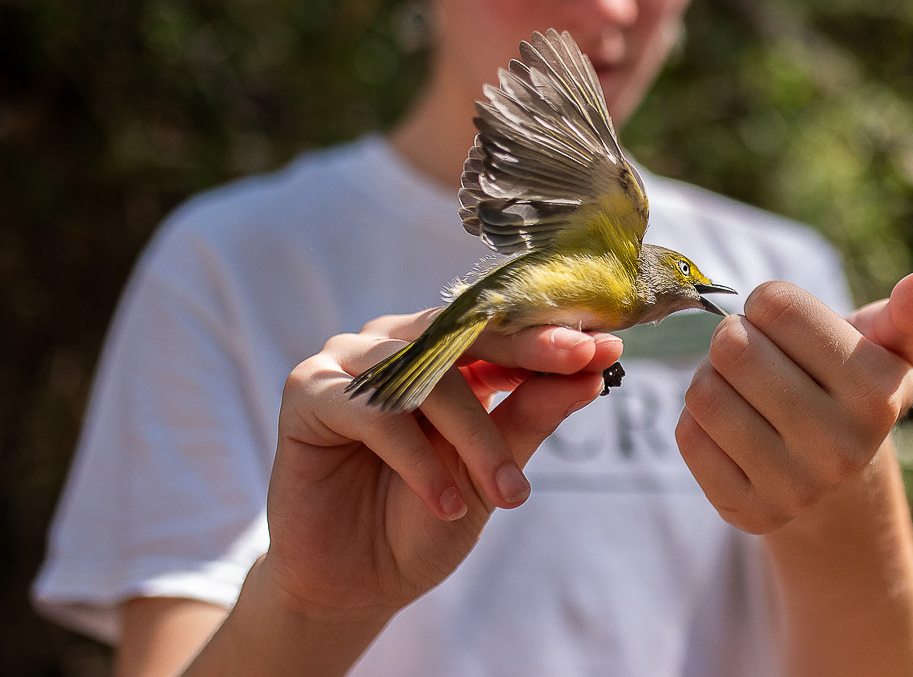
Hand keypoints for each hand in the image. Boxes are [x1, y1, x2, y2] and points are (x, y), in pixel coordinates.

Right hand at [256, 313, 615, 621]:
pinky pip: (373, 411)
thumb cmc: (424, 519)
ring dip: (475, 435)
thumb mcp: (491, 471)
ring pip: (427, 376)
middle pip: (467, 334)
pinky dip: (417, 459)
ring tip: (507, 494)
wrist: (356, 583)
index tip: (605, 347)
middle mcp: (396, 344)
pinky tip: (445, 503)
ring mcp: (348, 362)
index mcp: (443, 353)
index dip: (553, 336)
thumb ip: (532, 415)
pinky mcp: (307, 393)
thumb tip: (593, 370)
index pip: (502, 329)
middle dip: (529, 353)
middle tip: (580, 367)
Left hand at [675, 267, 912, 533]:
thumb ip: (910, 310)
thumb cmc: (856, 387)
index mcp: (878, 393)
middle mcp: (841, 448)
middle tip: (759, 355)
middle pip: (733, 346)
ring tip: (745, 389)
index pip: (776, 305)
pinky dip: (699, 422)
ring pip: (703, 392)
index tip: (786, 323)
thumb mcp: (891, 347)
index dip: (770, 304)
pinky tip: (733, 429)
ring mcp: (795, 488)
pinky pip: (688, 436)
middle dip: (736, 338)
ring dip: (712, 378)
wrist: (840, 479)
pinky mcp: (749, 513)